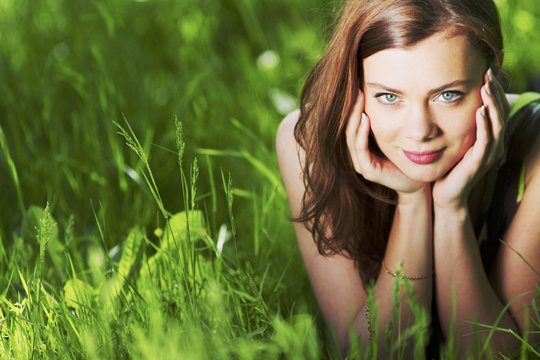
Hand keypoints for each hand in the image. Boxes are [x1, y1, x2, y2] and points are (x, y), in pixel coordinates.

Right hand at [346, 91, 428, 198]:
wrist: (418, 182)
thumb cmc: (409, 157)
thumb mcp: (396, 134)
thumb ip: (388, 119)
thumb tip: (387, 94)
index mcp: (361, 146)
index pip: (351, 123)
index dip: (353, 106)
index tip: (358, 86)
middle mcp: (357, 155)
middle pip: (347, 128)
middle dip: (351, 108)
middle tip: (355, 88)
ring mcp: (361, 164)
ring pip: (351, 137)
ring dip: (354, 117)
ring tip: (358, 99)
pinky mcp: (368, 171)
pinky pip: (360, 149)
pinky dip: (361, 133)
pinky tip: (366, 119)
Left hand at [433, 68, 509, 208]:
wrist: (445, 193)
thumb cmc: (448, 165)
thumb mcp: (454, 138)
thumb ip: (457, 121)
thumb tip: (447, 98)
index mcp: (489, 136)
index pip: (496, 107)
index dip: (494, 88)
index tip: (488, 68)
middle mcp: (494, 143)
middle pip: (501, 111)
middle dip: (495, 90)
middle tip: (489, 71)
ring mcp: (489, 153)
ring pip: (497, 123)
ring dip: (492, 103)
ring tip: (486, 86)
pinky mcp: (480, 162)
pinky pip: (486, 141)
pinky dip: (484, 124)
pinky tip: (479, 110)